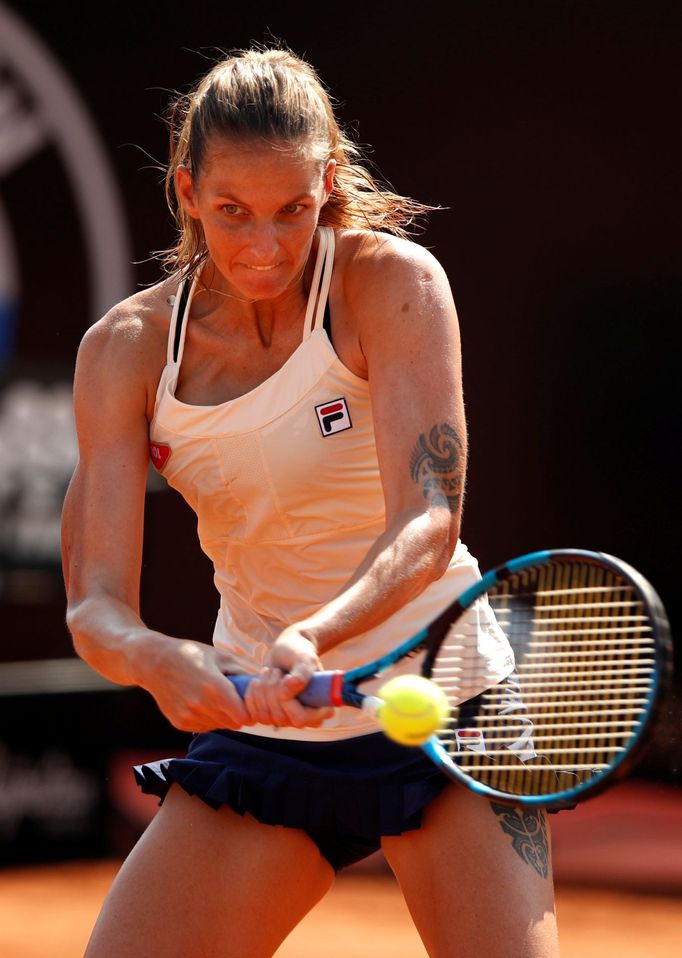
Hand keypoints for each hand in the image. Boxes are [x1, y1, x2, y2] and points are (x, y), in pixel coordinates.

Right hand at [137, 636, 251, 732]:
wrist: (153, 663)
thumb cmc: (190, 654)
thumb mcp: (219, 656)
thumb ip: (242, 672)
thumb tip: (261, 685)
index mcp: (215, 688)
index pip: (243, 717)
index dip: (250, 711)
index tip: (250, 703)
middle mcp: (201, 705)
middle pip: (233, 724)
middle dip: (238, 713)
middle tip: (235, 699)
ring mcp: (189, 716)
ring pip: (219, 726)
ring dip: (223, 716)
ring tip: (215, 697)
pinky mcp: (180, 723)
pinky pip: (204, 727)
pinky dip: (208, 718)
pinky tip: (201, 702)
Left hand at [244, 627, 333, 728]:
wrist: (286, 651)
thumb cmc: (299, 652)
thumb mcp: (304, 658)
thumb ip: (301, 673)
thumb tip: (286, 692)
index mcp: (322, 708)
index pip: (301, 719)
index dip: (288, 702)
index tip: (285, 679)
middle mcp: (306, 718)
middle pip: (280, 717)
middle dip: (273, 690)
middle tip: (276, 670)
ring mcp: (288, 719)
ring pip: (266, 717)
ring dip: (262, 690)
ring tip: (269, 672)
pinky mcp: (271, 716)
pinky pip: (255, 715)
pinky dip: (252, 696)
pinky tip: (257, 681)